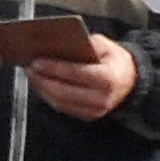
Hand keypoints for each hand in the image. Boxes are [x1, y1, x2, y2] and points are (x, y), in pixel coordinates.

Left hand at [25, 33, 139, 122]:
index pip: (76, 73)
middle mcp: (102, 98)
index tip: (36, 61)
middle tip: (29, 68)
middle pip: (64, 92)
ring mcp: (95, 111)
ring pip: (61, 102)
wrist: (130, 81)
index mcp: (108, 78)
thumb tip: (56, 44)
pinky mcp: (88, 117)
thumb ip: (83, 44)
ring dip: (42, 89)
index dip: (54, 68)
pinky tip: (40, 84)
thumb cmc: (114, 59)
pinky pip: (63, 108)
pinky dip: (49, 96)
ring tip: (31, 75)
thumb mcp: (104, 45)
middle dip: (43, 80)